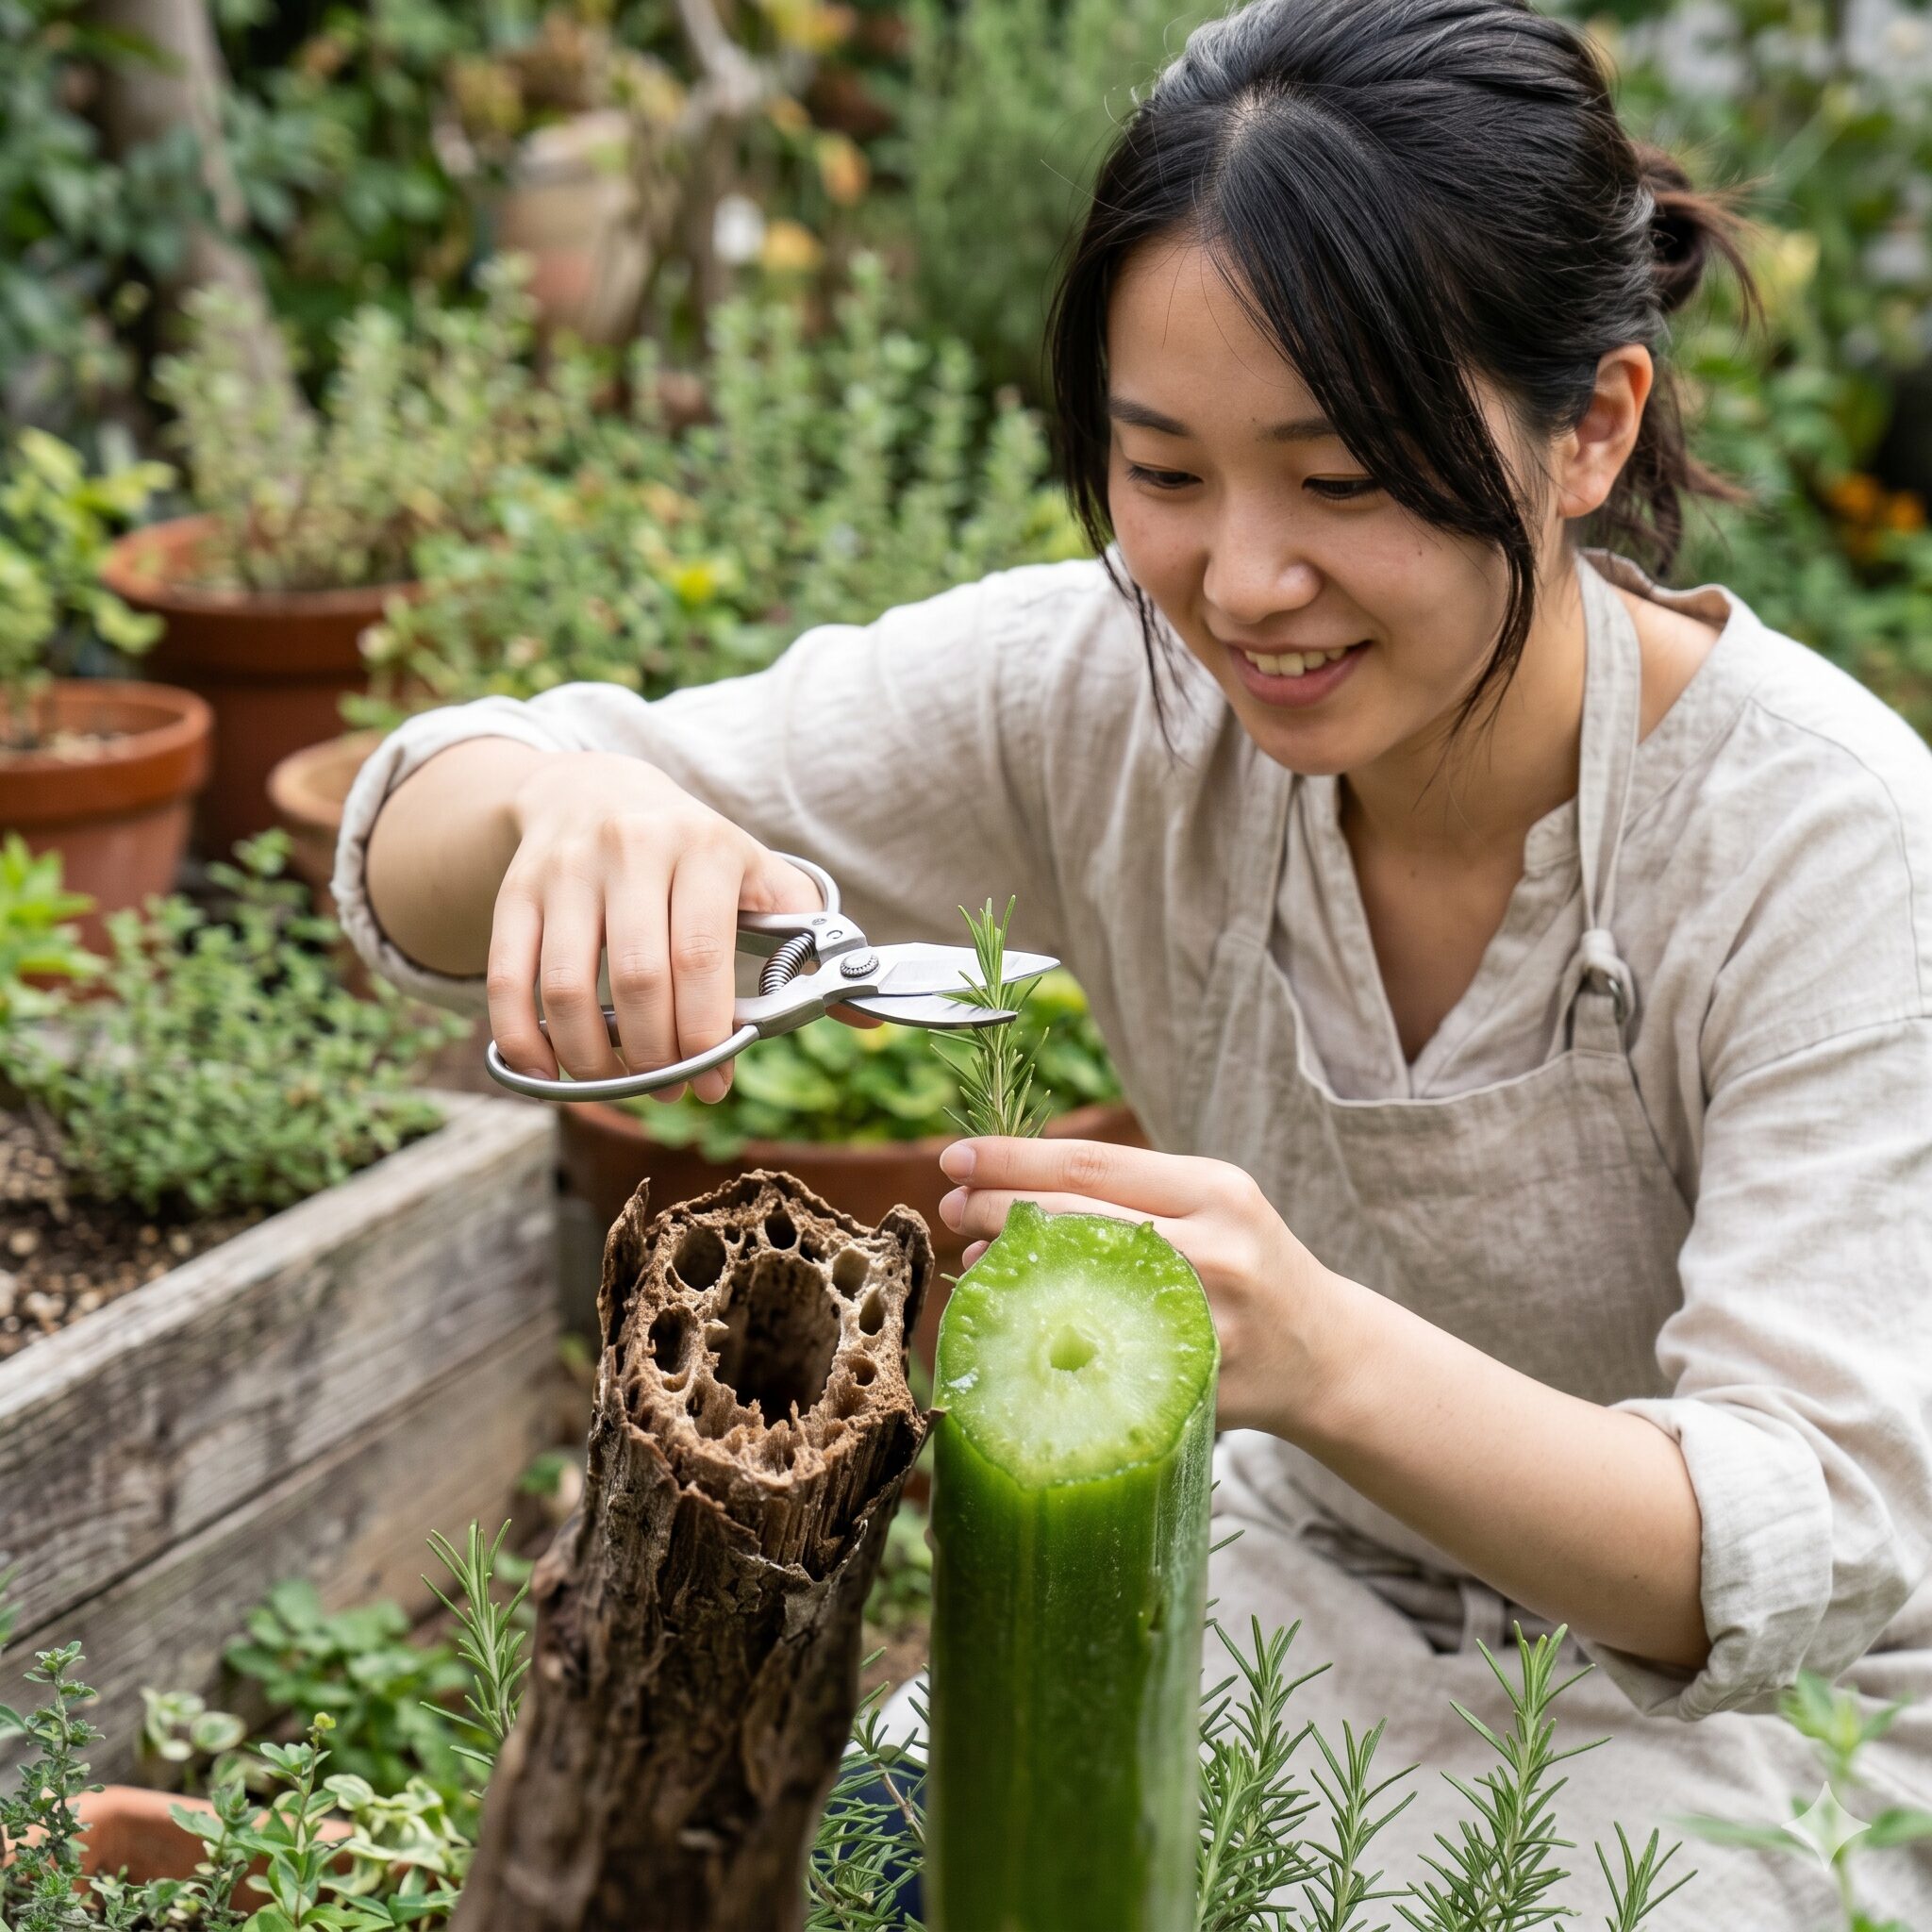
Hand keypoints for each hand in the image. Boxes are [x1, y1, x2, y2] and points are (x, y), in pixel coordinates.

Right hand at [489, 751, 873, 1102]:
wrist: (595, 786)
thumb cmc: (692, 851)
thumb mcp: (755, 876)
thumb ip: (808, 944)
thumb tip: (871, 1018)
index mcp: (705, 848)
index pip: (703, 958)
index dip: (709, 1034)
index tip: (716, 1080)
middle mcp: (632, 849)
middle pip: (640, 980)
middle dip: (657, 1055)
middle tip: (671, 1088)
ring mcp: (568, 870)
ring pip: (569, 987)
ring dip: (594, 1058)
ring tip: (619, 1082)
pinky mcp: (516, 891)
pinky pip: (511, 979)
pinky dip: (525, 1040)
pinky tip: (549, 1074)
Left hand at [936, 1137, 1341, 1434]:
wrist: (1326, 1356)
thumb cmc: (1247, 1267)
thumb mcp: (1213, 1207)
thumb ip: (1131, 1195)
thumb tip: (1007, 1190)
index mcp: (1216, 1190)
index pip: (1092, 1164)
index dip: (1012, 1158)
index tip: (956, 1155)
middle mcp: (1216, 1249)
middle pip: (1077, 1219)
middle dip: (995, 1207)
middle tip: (950, 1204)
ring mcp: (1206, 1321)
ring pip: (1079, 1285)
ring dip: (1011, 1269)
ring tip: (973, 1257)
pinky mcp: (1194, 1382)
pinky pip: (1098, 1356)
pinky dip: (1043, 1335)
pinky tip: (1011, 1324)